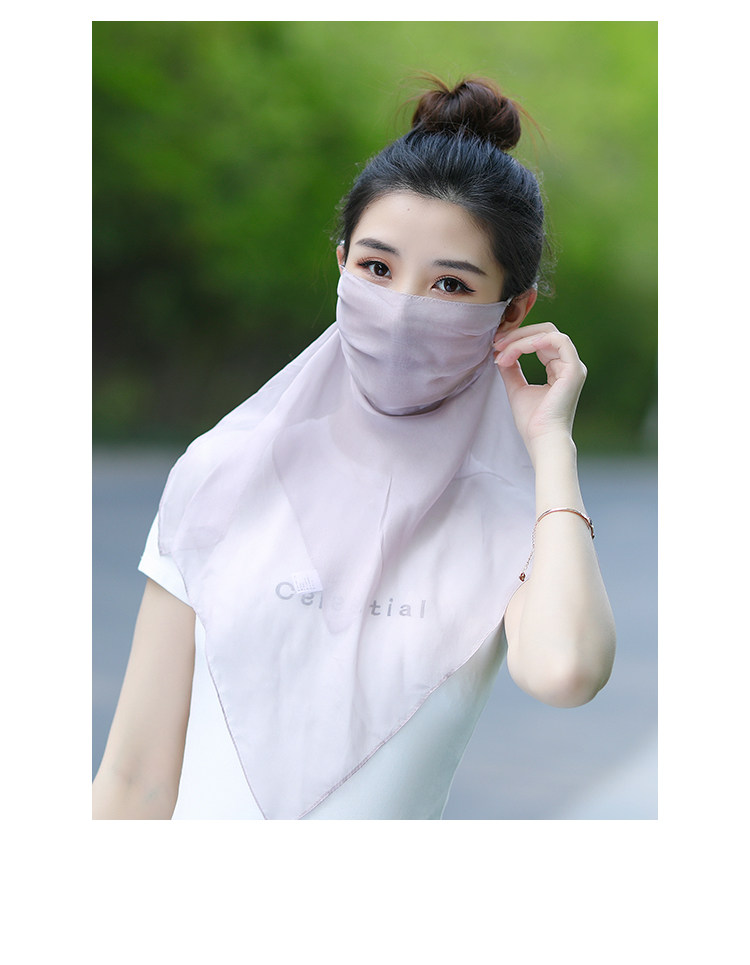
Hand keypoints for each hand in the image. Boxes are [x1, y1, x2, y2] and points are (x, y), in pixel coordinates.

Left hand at [493, 322, 586, 456]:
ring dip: (521, 338)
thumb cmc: (532, 422)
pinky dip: (535, 340)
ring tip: (502, 350)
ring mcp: (573, 366)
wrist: (542, 440)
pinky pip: (558, 341)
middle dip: (517, 334)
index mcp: (559, 369)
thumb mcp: (516, 388)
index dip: (516, 339)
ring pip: (548, 333)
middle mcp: (568, 365)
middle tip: (496, 342)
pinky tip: (517, 348)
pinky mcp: (574, 370)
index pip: (540, 341)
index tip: (495, 348)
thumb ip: (511, 369)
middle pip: (545, 332)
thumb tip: (500, 352)